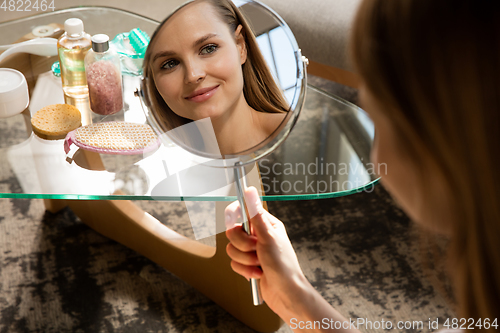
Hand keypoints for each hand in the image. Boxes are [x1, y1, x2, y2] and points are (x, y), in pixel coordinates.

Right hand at [225, 186, 308, 316]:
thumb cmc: (283, 265)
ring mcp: (252, 250)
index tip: (233, 223)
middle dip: (243, 245)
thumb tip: (250, 190)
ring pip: (232, 249)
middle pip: (233, 232)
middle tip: (256, 250)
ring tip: (259, 264)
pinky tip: (258, 274)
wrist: (285, 293)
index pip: (242, 210)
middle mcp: (258, 235)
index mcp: (265, 224)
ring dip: (245, 260)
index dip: (233, 216)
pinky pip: (233, 263)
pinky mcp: (247, 264)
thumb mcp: (268, 237)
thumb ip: (255, 214)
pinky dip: (245, 271)